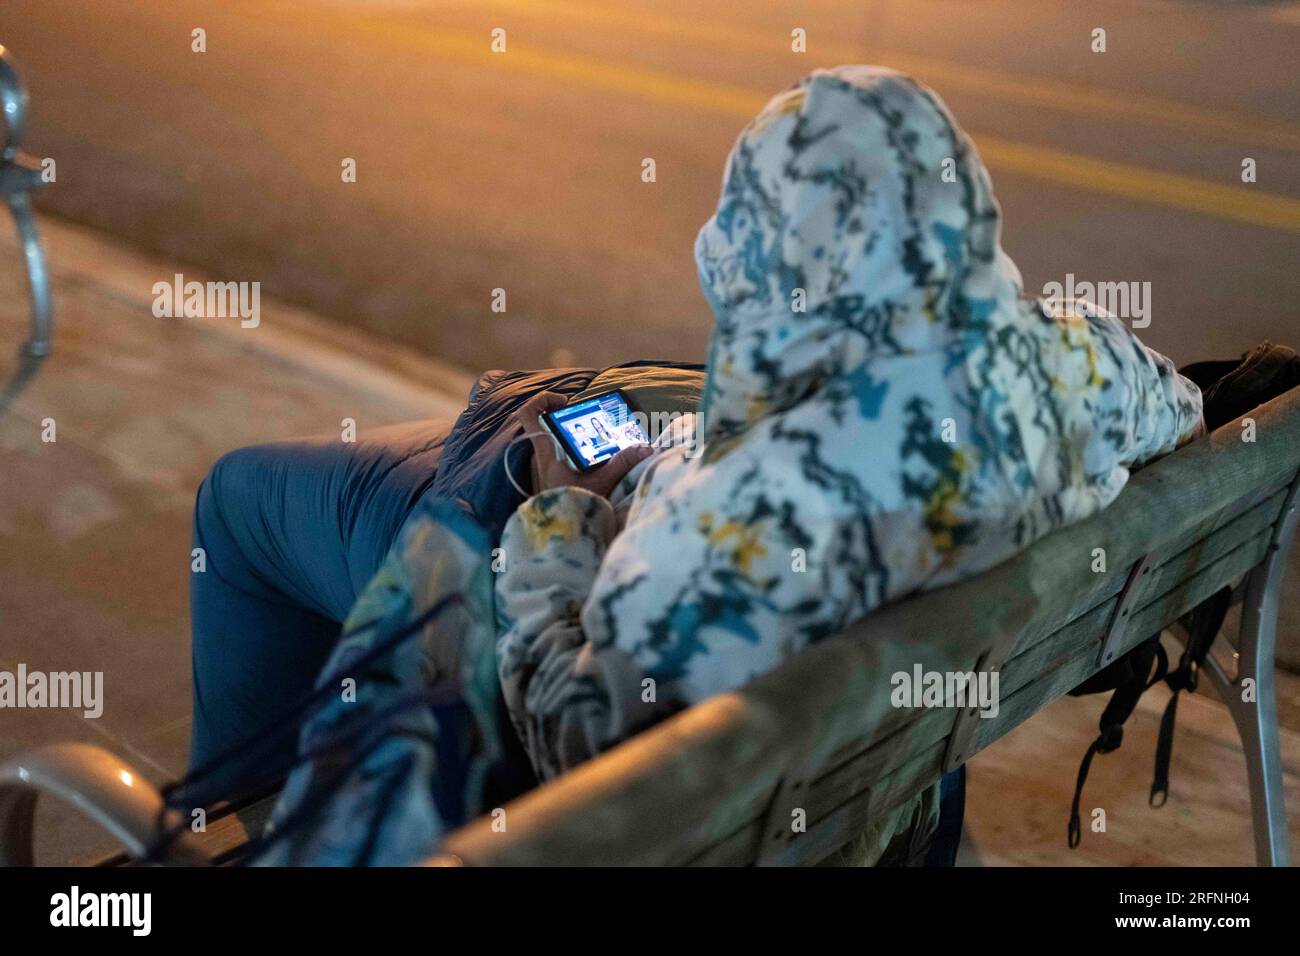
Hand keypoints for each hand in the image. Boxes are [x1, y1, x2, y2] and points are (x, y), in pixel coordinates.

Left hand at [516, 391, 653, 497]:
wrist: (559, 537)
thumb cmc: (573, 508)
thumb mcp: (602, 483)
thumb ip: (623, 463)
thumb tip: (645, 448)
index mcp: (546, 450)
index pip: (529, 414)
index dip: (543, 400)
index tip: (565, 402)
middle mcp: (541, 457)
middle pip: (546, 425)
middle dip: (569, 420)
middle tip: (590, 423)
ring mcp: (543, 469)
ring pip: (553, 442)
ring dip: (573, 438)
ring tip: (596, 441)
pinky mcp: (550, 480)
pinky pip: (558, 457)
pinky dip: (573, 453)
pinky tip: (593, 460)